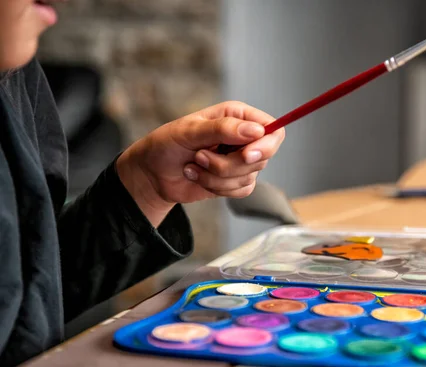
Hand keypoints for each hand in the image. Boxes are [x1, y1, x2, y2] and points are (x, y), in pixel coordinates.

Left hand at [116, 101, 284, 225]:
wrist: (153, 173)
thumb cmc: (166, 144)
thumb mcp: (189, 131)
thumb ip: (223, 129)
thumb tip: (257, 131)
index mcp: (237, 116)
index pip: (273, 130)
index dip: (266, 145)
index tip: (246, 155)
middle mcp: (243, 137)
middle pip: (261, 157)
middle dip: (229, 164)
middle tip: (200, 156)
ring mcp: (241, 160)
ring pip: (249, 176)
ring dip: (216, 177)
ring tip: (193, 165)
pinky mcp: (236, 181)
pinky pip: (242, 190)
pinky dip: (217, 188)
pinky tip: (198, 177)